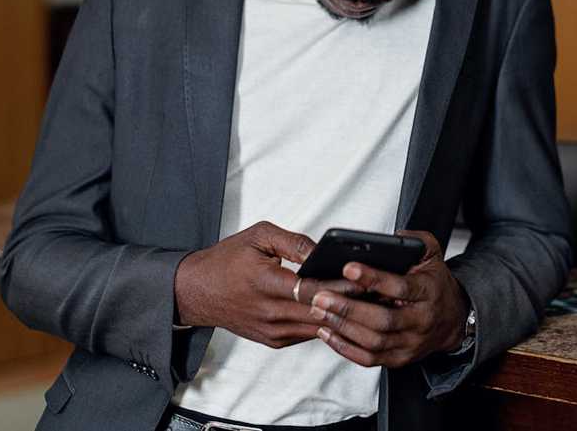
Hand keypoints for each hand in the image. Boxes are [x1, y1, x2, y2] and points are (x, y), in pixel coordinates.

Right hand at [174, 221, 362, 347]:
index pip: (313, 289)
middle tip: (380, 292)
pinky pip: (307, 333)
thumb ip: (293, 242)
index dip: (342, 286)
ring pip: (318, 327)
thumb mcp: (258, 236)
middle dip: (351, 303)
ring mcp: (272, 330)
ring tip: (369, 303)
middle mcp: (270, 312)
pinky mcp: (274, 340)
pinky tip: (344, 312)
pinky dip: (326, 324)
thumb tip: (322, 251)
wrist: (195, 292)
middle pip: (321, 312)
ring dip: (342, 317)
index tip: (366, 279)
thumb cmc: (226, 261)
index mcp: (266, 283)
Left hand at [310, 230, 469, 367]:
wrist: (453, 321)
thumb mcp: (433, 256)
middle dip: (348, 309)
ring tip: (319, 310)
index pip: (401, 287)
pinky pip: (369, 359)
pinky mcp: (399, 359)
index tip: (348, 268)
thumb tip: (395, 235)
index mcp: (429, 293)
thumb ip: (417, 240)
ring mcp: (410, 343)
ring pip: (374, 341)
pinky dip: (344, 347)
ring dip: (342, 327)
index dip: (374, 278)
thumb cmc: (435, 285)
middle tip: (321, 296)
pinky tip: (327, 332)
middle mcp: (421, 321)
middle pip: (383, 320)